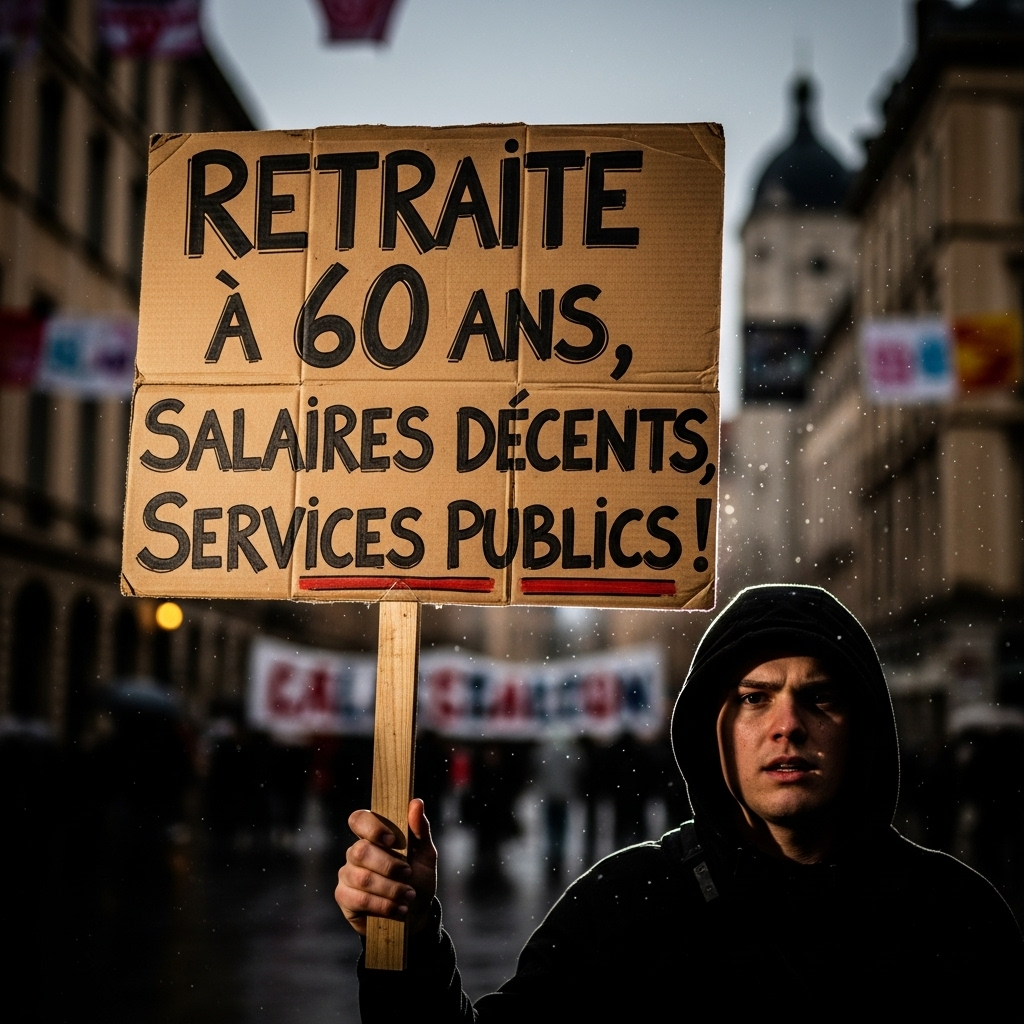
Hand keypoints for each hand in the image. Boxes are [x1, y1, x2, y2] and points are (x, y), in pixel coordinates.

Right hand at [335, 798, 437, 936]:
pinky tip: (398, 909)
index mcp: (373, 836)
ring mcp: (347, 875)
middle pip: (361, 851)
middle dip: (389, 866)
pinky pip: (359, 900)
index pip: (359, 819)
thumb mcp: (425, 854)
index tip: (393, 840)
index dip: (372, 827)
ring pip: (362, 878)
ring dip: (391, 889)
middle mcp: (355, 852)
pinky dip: (383, 906)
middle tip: (408, 874)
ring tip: (408, 896)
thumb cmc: (418, 878)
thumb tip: (416, 802)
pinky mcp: (344, 898)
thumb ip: (420, 829)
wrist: (416, 912)